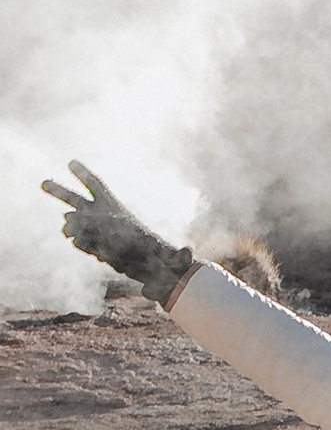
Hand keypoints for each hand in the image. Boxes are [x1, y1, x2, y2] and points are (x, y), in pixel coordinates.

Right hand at [40, 161, 194, 304]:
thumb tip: (190, 252)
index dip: (84, 175)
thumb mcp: (174, 255)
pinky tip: (82, 244)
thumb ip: (180, 255)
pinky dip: (81, 243)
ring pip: (76, 223)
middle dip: (60, 191)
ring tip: (68, 230)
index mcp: (118, 208)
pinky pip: (82, 242)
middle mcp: (104, 217)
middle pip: (78, 201)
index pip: (99, 188)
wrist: (153, 268)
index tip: (70, 161)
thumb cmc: (166, 259)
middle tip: (42, 182)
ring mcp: (97, 232)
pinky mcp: (95, 247)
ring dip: (69, 224)